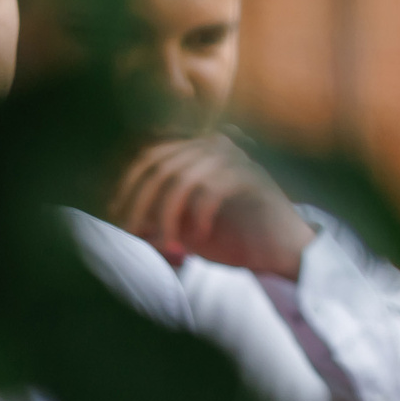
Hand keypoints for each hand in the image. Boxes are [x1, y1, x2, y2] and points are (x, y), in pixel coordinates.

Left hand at [110, 134, 313, 278]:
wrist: (285, 253)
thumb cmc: (237, 241)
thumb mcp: (188, 228)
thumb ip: (159, 218)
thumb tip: (126, 218)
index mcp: (198, 152)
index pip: (149, 157)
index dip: (127, 185)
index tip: (114, 215)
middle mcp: (214, 147)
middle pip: (159, 165)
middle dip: (139, 202)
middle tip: (132, 233)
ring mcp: (236, 159)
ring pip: (180, 178)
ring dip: (166, 216)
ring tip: (168, 245)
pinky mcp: (252, 177)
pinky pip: (209, 190)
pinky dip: (196, 217)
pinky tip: (197, 238)